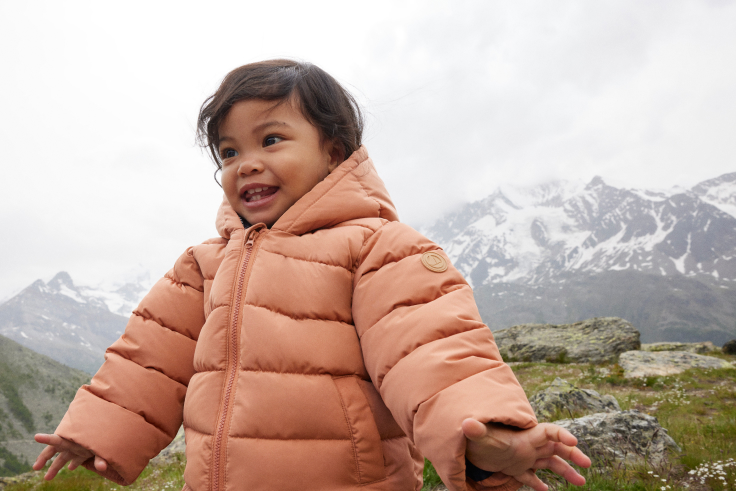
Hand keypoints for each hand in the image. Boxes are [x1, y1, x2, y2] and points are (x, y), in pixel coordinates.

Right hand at [33, 433, 108, 480]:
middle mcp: (72, 444)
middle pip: (54, 450)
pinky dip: (73, 464)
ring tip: (46, 479)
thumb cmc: (106, 436)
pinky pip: (75, 460)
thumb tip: (102, 468)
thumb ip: (101, 457)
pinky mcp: (84, 453)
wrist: (113, 432)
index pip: (57, 439)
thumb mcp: (102, 447)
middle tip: (35, 468)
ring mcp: (77, 449)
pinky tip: (71, 468)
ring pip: (62, 459)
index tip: (36, 436)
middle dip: (44, 458)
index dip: (46, 439)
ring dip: (54, 468)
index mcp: (73, 439)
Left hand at [462, 419, 590, 490]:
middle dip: (572, 454)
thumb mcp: (479, 435)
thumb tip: (467, 424)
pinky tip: (547, 490)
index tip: (574, 442)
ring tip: (581, 482)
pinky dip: (539, 483)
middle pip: (556, 447)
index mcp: (525, 437)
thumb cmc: (475, 438)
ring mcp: (523, 457)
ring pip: (550, 463)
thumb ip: (476, 430)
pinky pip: (532, 476)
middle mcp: (528, 446)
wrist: (467, 445)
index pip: (548, 431)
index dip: (562, 434)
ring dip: (566, 471)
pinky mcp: (515, 468)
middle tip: (587, 464)